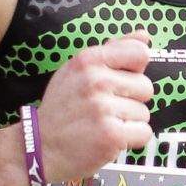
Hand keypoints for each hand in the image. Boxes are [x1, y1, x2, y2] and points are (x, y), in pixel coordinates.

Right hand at [36, 33, 153, 180]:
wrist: (39, 149)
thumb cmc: (62, 109)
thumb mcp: (77, 71)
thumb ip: (113, 51)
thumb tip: (144, 36)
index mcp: (88, 60)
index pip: (139, 53)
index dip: (135, 70)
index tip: (119, 82)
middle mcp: (95, 80)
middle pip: (145, 87)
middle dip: (130, 101)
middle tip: (103, 110)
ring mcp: (103, 108)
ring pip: (144, 113)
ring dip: (127, 122)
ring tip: (101, 125)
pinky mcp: (111, 135)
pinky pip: (143, 133)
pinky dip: (131, 140)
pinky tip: (108, 139)